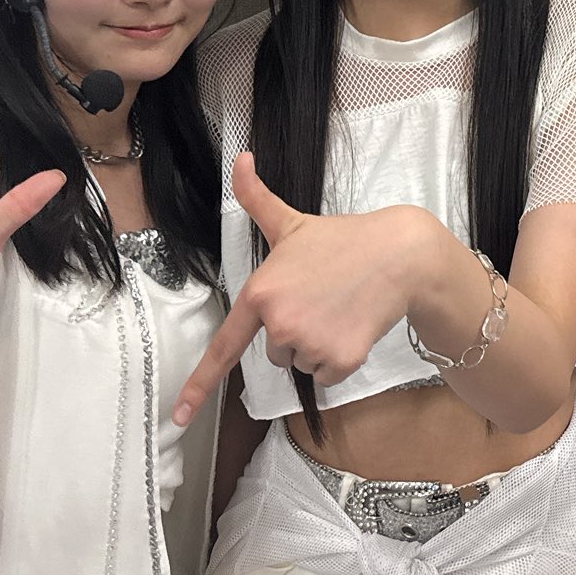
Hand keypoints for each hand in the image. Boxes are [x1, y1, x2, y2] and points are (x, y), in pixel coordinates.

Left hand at [173, 153, 432, 424]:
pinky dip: (339, 358)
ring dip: (317, 346)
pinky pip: (326, 377)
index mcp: (261, 293)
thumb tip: (239, 156)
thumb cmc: (340, 239)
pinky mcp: (341, 360)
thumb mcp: (292, 221)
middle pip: (275, 352)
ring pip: (301, 364)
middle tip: (320, 299)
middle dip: (294, 333)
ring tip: (338, 309)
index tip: (178, 417)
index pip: (224, 347)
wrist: (397, 255)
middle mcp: (281, 323)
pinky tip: (352, 326)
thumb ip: (256, 197)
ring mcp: (311, 344)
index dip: (198, 385)